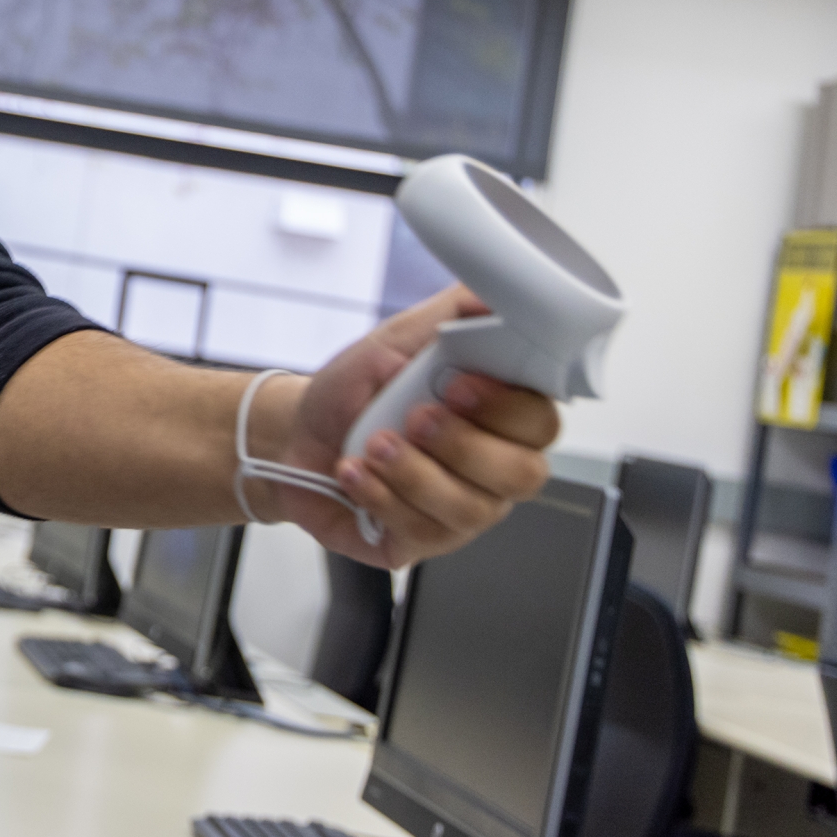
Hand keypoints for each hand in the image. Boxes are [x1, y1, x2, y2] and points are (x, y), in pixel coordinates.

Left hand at [260, 286, 557, 567]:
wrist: (296, 434)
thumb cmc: (355, 391)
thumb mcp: (398, 338)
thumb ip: (454, 315)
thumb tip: (498, 294)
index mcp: (499, 417)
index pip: (541, 422)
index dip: (506, 408)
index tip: (458, 385)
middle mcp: (492, 469)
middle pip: (523, 474)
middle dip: (462, 445)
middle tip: (413, 418)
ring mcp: (462, 511)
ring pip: (470, 508)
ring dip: (413, 472)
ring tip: (371, 445)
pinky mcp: (422, 542)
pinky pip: (420, 532)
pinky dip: (380, 495)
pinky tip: (354, 474)